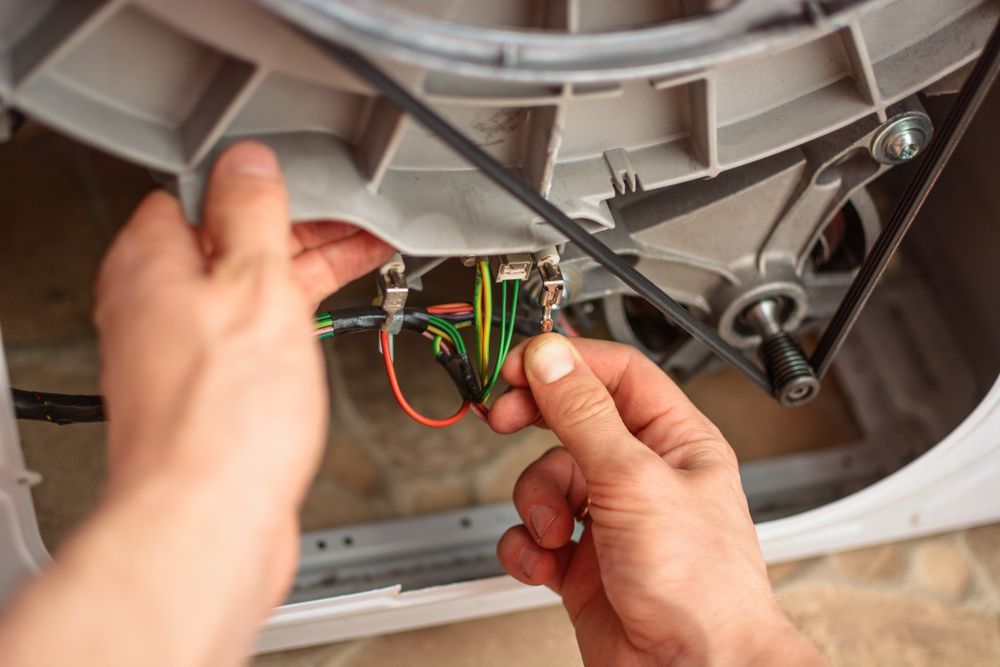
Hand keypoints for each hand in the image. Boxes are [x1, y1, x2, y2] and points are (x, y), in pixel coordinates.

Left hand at [0, 141, 391, 666]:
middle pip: (230, 243)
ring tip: (363, 254)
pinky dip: (293, 316)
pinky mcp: (210, 391)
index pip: (199, 193)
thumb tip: (247, 163)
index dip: (260, 184)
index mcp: (151, 265)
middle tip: (355, 222)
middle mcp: (157, 307)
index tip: (311, 184)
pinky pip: (254, 333)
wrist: (209, 521)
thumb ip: (252, 214)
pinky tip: (329, 314)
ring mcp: (183, 352)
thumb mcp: (255, 284)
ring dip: (304, 270)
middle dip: (297, 229)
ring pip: (247, 290)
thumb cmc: (221, 418)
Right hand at [489, 335, 825, 665]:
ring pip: (545, 478)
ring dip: (536, 503)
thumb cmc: (701, 587)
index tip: (518, 365)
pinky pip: (533, 533)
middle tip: (502, 417)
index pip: (614, 373)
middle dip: (533, 421)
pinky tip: (544, 562)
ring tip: (552, 530)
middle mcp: (642, 471)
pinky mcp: (581, 560)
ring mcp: (609, 516)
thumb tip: (551, 359)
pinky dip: (527, 547)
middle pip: (571, 418)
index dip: (564, 362)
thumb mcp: (634, 481)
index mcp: (674, 439)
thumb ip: (584, 415)